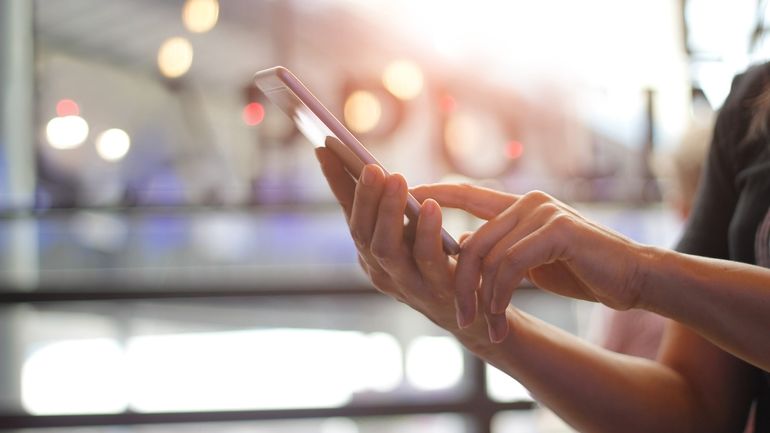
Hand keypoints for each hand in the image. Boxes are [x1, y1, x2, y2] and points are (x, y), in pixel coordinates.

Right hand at [314, 147, 462, 329]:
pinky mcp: (436, 292)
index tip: (325, 147)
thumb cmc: (439, 265)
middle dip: (364, 197)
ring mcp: (405, 284)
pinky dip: (427, 232)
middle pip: (361, 232)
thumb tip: (379, 169)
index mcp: (370, 251)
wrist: (473, 314)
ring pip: (386, 248)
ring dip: (389, 212)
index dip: (335, 181)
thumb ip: (396, 209)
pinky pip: (427, 260)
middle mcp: (379, 269)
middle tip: (371, 167)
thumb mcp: (412, 233)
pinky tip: (432, 207)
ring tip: (395, 180)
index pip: (348, 212)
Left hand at [411, 184, 647, 341]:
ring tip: (485, 326)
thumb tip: (460, 248)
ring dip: (482, 298)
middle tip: (459, 317)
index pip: (464, 194)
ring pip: (488, 254)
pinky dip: (500, 294)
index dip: (431, 196)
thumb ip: (500, 250)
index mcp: (519, 206)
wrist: (634, 278)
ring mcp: (543, 212)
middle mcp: (527, 202)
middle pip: (472, 240)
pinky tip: (501, 317)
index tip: (400, 206)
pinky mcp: (558, 230)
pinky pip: (511, 264)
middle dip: (459, 283)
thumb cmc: (582, 270)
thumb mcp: (532, 260)